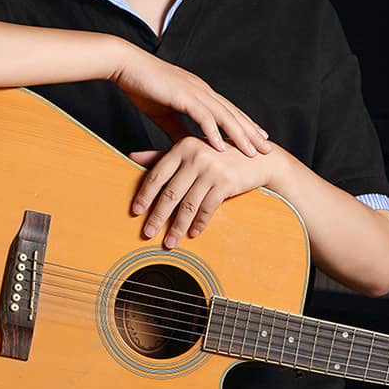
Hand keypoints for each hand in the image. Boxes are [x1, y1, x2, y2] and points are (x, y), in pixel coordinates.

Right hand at [112, 45, 270, 157]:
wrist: (125, 65)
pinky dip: (213, 131)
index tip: (257, 140)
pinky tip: (221, 147)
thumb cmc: (142, 87)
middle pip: (233, 114)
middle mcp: (202, 91)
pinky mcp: (182, 95)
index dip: (244, 126)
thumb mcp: (163, 114)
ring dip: (239, 135)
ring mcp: (194, 91)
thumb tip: (189, 146)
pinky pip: (202, 116)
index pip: (228, 112)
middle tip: (267, 149)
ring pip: (223, 116)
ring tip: (252, 152)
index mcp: (199, 93)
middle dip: (251, 133)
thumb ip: (177, 130)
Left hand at [130, 137, 276, 248]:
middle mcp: (196, 156)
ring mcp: (212, 170)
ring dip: (177, 227)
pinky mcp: (226, 183)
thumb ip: (161, 155)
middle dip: (158, 217)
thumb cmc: (218, 154)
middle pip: (171, 193)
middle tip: (147, 233)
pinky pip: (207, 209)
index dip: (145, 195)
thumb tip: (131, 157)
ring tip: (169, 242)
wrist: (256, 157)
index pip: (157, 174)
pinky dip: (199, 224)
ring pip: (189, 205)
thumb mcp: (190, 150)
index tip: (136, 212)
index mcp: (183, 146)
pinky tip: (192, 234)